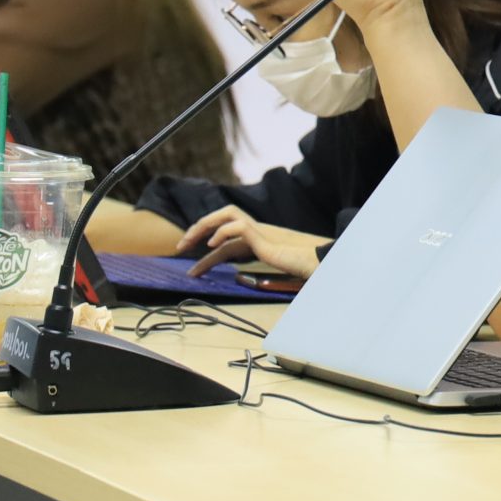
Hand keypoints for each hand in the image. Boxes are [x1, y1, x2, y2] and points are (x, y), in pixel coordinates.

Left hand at [178, 205, 329, 278]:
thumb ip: (261, 274)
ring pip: (228, 214)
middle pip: (224, 217)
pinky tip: (212, 246)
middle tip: (180, 246)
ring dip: (205, 225)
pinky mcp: (264, 237)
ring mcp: (262, 231)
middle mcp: (259, 231)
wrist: (320, 266)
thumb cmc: (304, 270)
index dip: (208, 251)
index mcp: (260, 240)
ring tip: (188, 241)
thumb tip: (247, 286)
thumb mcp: (276, 273)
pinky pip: (239, 227)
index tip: (193, 268)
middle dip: (199, 228)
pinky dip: (222, 233)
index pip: (228, 238)